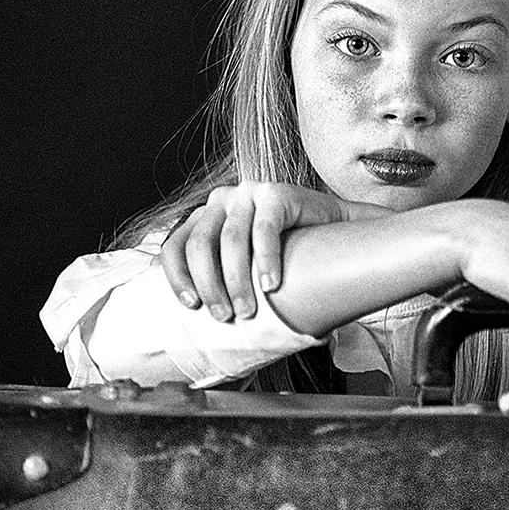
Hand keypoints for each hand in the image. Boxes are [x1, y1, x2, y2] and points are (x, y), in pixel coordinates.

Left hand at [162, 183, 387, 321]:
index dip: (177, 276)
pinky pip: (264, 231)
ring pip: (231, 240)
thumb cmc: (283, 254)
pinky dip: (265, 261)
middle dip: (210, 285)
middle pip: (201, 244)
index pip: (176, 245)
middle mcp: (222, 199)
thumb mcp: (242, 261)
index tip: (191, 306)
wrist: (332, 229)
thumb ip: (218, 272)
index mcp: (205, 216)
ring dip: (237, 281)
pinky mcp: (277, 193)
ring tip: (247, 310)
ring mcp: (249, 193)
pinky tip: (271, 285)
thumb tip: (190, 310)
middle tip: (224, 316)